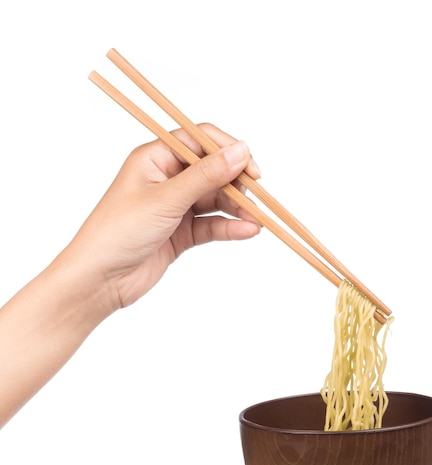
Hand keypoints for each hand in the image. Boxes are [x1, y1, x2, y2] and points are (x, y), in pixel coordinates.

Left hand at [65, 124, 260, 310]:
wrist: (99, 280)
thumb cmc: (118, 232)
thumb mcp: (166, 199)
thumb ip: (206, 176)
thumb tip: (240, 152)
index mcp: (155, 158)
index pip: (199, 140)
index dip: (228, 150)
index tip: (250, 167)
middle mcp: (166, 179)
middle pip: (212, 171)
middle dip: (236, 183)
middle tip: (256, 197)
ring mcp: (175, 207)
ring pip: (215, 200)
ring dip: (237, 208)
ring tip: (256, 219)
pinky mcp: (181, 233)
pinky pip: (212, 225)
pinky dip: (229, 228)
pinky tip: (247, 231)